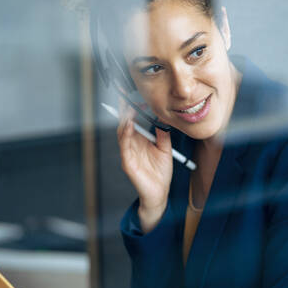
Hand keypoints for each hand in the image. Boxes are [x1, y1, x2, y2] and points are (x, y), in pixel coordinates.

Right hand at [117, 98, 172, 221]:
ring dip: (124, 118)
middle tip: (124, 93)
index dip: (132, 107)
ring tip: (128, 107)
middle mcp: (132, 145)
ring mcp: (128, 154)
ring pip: (122, 132)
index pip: (133, 120)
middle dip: (123, 108)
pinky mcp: (128, 163)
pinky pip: (124, 146)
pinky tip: (128, 125)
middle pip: (124, 123)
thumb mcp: (165, 149)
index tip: (134, 94)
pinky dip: (125, 134)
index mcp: (140, 141)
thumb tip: (162, 119)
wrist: (160, 193)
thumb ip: (163, 134)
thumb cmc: (160, 173)